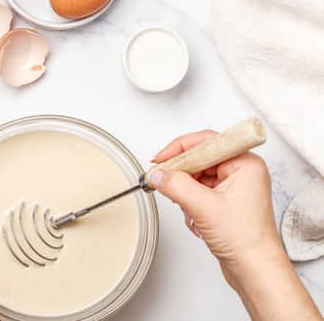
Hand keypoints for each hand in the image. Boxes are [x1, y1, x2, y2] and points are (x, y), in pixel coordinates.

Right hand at [149, 130, 278, 272]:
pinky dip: (190, 204)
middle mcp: (241, 171)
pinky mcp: (226, 201)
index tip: (161, 159)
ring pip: (196, 177)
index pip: (206, 142)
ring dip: (186, 194)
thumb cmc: (246, 240)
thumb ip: (175, 186)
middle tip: (164, 181)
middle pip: (199, 159)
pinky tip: (196, 220)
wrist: (254, 269)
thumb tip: (157, 174)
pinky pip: (198, 191)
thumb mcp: (203, 207)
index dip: (179, 149)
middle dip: (182, 175)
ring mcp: (234, 186)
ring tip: (191, 210)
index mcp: (245, 163)